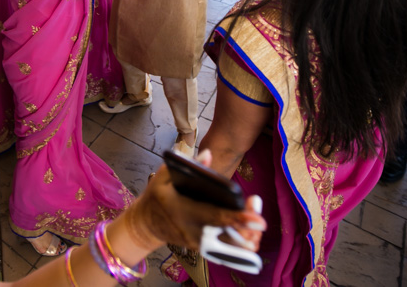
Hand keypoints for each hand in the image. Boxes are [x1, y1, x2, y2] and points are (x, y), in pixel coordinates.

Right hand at [125, 150, 265, 251]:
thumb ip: (188, 165)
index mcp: (183, 210)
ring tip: (256, 231)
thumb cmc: (157, 196)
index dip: (237, 218)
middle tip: (261, 224)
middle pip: (224, 234)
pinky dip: (237, 248)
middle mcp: (192, 230)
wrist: (146, 224)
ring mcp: (197, 243)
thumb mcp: (164, 176)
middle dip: (244, 230)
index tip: (256, 219)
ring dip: (244, 241)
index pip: (214, 216)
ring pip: (226, 247)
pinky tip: (249, 239)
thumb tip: (209, 154)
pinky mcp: (201, 249)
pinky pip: (222, 251)